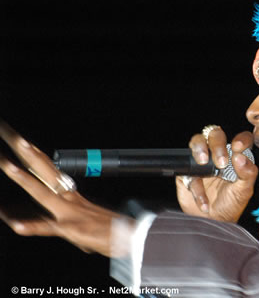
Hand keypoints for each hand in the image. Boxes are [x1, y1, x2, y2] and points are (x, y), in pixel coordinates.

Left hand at [0, 120, 131, 257]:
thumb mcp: (80, 223)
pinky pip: (50, 228)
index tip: (19, 140)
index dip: (33, 155)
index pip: (48, 170)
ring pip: (43, 193)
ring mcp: (69, 213)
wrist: (132, 237)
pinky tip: (16, 225)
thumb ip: (53, 223)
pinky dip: (33, 226)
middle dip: (27, 154)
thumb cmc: (108, 232)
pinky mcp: (72, 229)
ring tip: (8, 167)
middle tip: (13, 136)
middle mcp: (68, 199)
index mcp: (69, 196)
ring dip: (26, 181)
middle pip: (45, 171)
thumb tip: (25, 223)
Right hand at [176, 127, 257, 221]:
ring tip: (203, 163)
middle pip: (215, 134)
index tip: (238, 147)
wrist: (213, 221)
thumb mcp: (244, 190)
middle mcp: (218, 154)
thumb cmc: (231, 204)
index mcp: (236, 156)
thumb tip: (240, 157)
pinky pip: (187, 171)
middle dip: (217, 144)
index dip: (241, 138)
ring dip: (199, 149)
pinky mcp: (187, 172)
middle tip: (220, 162)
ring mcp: (201, 161)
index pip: (241, 138)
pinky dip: (196, 187)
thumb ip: (247, 173)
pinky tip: (204, 201)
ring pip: (196, 141)